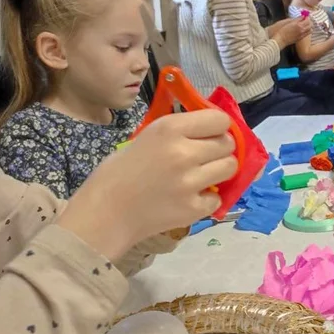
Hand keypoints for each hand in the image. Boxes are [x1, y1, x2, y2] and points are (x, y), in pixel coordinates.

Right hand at [58, 111, 237, 259]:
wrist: (104, 213)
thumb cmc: (120, 171)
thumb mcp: (148, 136)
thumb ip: (182, 130)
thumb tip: (215, 127)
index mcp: (170, 129)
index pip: (219, 120)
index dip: (218, 127)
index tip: (210, 134)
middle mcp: (184, 152)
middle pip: (228, 144)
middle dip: (220, 148)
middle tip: (204, 156)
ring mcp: (191, 182)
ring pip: (230, 167)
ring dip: (219, 170)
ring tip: (201, 175)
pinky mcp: (193, 208)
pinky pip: (218, 197)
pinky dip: (207, 198)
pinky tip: (189, 197)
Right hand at [279, 17, 311, 46]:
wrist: (281, 39)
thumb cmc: (283, 30)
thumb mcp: (289, 22)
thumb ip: (296, 19)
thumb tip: (302, 16)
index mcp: (298, 25)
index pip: (307, 19)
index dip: (307, 17)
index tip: (305, 16)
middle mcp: (302, 30)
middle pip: (310, 24)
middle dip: (309, 21)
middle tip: (306, 19)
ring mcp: (302, 34)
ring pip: (310, 29)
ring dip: (309, 26)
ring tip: (305, 24)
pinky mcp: (301, 38)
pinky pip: (307, 33)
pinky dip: (307, 30)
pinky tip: (303, 29)